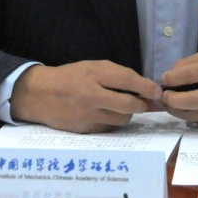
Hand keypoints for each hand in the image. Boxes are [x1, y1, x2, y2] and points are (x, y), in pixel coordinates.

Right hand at [10, 61, 161, 132]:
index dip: (147, 87)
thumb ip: (117, 76)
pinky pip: (109, 128)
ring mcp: (87, 115)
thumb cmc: (70, 77)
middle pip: (129, 105)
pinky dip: (113, 122)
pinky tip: (105, 114)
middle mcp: (91, 95)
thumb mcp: (92, 67)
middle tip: (148, 103)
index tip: (158, 92)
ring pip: (122, 120)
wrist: (39, 95)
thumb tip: (146, 89)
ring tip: (120, 106)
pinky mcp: (85, 130)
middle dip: (143, 105)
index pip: (127, 80)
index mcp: (93, 74)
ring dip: (127, 114)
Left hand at [160, 52, 197, 130]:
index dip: (174, 77)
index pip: (192, 74)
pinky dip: (192, 117)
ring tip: (170, 105)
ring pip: (193, 116)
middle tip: (164, 97)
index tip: (164, 79)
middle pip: (191, 100)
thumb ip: (191, 63)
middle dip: (172, 99)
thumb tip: (170, 75)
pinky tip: (189, 111)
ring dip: (177, 111)